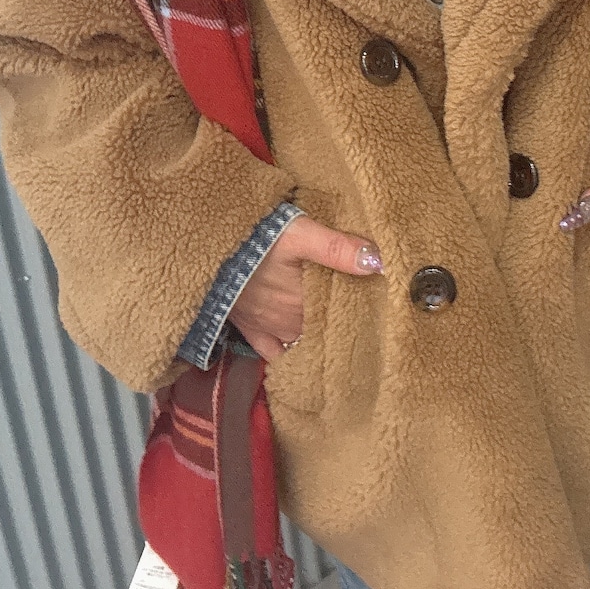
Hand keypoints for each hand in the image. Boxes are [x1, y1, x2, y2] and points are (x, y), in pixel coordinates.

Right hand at [229, 216, 382, 358]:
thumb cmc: (257, 240)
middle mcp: (293, 321)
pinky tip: (300, 353)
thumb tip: (379, 262)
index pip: (343, 311)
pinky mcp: (251, 329)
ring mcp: (271, 328)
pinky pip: (273, 352)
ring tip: (336, 329)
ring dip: (318, 334)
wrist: (210, 252)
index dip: (360, 309)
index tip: (377, 307)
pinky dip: (288, 354)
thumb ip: (338, 248)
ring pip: (303, 339)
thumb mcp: (300, 234)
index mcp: (308, 300)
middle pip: (324, 324)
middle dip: (340, 321)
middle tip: (361, 317)